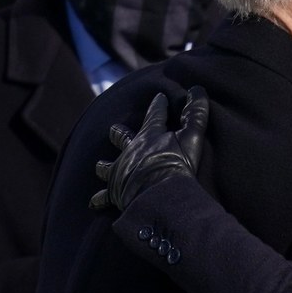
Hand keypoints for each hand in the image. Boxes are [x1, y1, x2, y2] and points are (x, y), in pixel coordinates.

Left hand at [90, 85, 208, 210]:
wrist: (159, 195)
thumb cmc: (176, 165)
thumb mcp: (192, 137)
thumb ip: (195, 114)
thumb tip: (197, 89)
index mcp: (149, 136)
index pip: (154, 115)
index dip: (158, 105)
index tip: (159, 97)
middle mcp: (131, 151)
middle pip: (121, 137)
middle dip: (118, 133)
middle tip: (114, 130)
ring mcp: (121, 171)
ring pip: (107, 167)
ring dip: (104, 166)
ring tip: (101, 166)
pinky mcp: (116, 192)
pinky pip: (104, 197)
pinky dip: (100, 200)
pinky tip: (93, 203)